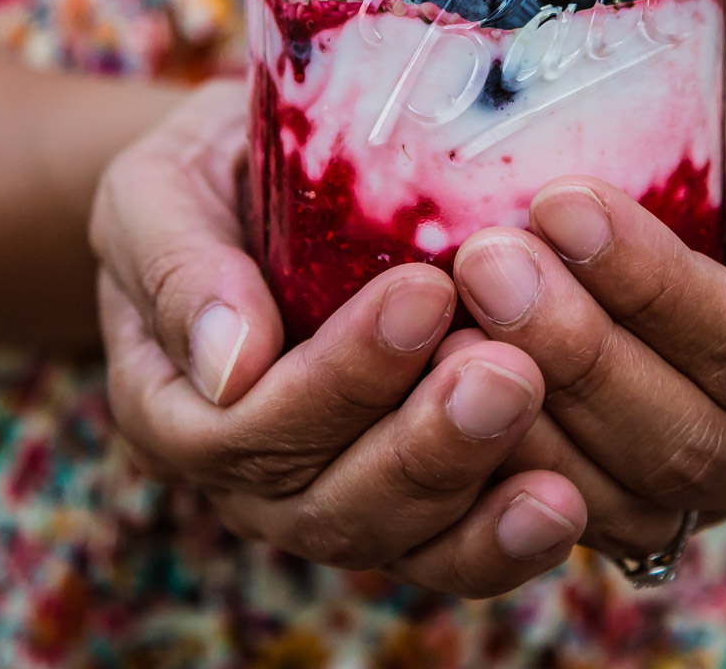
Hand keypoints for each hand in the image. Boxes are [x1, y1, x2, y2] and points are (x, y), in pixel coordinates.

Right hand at [92, 80, 589, 596]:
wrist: (270, 178)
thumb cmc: (212, 174)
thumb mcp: (162, 188)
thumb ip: (179, 267)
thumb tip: (228, 364)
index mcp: (171, 409)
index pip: (244, 429)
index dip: (338, 377)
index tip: (425, 295)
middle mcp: (248, 482)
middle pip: (326, 503)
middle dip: (423, 443)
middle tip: (506, 370)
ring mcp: (333, 502)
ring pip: (399, 539)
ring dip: (474, 486)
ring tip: (545, 414)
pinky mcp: (414, 511)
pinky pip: (454, 552)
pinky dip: (507, 538)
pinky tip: (562, 502)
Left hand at [444, 48, 725, 556]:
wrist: (718, 188)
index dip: (657, 285)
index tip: (561, 203)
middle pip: (689, 431)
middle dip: (577, 347)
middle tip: (484, 260)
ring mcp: (713, 493)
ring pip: (627, 488)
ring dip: (531, 408)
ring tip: (450, 319)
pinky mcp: (634, 514)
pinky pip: (573, 516)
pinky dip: (505, 463)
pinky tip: (439, 390)